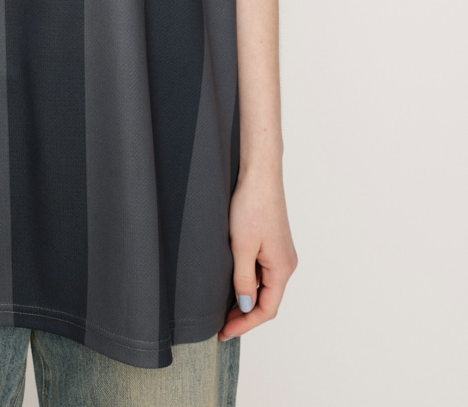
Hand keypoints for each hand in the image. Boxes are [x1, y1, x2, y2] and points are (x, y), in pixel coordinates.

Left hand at [217, 168, 297, 340]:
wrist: (259, 173)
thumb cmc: (252, 206)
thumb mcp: (242, 247)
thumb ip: (244, 280)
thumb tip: (246, 307)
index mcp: (282, 268)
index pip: (267, 309)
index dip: (245, 324)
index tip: (224, 332)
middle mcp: (286, 263)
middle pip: (267, 300)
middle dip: (245, 315)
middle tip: (220, 324)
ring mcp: (280, 252)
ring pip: (264, 286)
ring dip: (245, 299)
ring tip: (223, 308)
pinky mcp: (272, 242)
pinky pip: (262, 271)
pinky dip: (248, 282)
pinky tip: (231, 283)